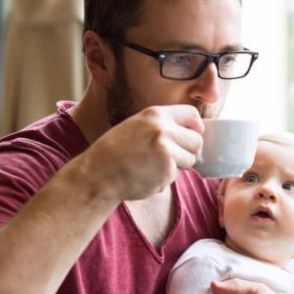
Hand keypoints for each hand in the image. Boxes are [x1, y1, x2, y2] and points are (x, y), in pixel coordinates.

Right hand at [75, 105, 203, 201]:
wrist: (97, 174)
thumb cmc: (115, 151)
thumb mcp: (137, 125)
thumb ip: (162, 125)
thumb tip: (194, 133)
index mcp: (155, 114)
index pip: (193, 115)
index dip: (196, 127)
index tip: (192, 136)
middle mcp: (162, 129)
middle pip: (197, 140)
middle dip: (189, 151)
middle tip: (172, 157)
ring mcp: (166, 150)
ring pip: (191, 159)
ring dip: (178, 166)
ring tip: (154, 166)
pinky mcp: (166, 171)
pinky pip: (177, 175)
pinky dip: (166, 178)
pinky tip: (147, 176)